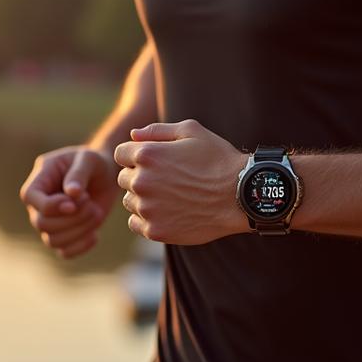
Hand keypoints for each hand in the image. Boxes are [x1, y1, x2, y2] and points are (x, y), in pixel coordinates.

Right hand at [19, 145, 118, 258]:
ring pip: (53, 240)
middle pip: (41, 223)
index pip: (29, 198)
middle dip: (71, 218)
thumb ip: (79, 173)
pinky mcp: (65, 235)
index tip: (75, 202)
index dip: (51, 205)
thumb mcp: (89, 159)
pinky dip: (81, 246)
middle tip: (90, 202)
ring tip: (96, 213)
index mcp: (39, 179)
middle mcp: (39, 204)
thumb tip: (72, 193)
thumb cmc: (94, 163)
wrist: (106, 176)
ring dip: (79, 231)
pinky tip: (95, 234)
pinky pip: (64, 252)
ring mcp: (50, 222)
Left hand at [113, 119, 247, 244]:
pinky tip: (168, 212)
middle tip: (167, 180)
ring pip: (129, 201)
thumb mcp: (191, 131)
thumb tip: (133, 135)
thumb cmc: (218, 159)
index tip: (156, 162)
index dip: (136, 156)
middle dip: (140, 176)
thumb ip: (157, 130)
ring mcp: (147, 208)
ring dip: (143, 198)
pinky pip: (135, 223)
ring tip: (170, 197)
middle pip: (123, 178)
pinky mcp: (155, 230)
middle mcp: (142, 181)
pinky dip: (147, 219)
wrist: (240, 196)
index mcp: (147, 154)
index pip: (120, 154)